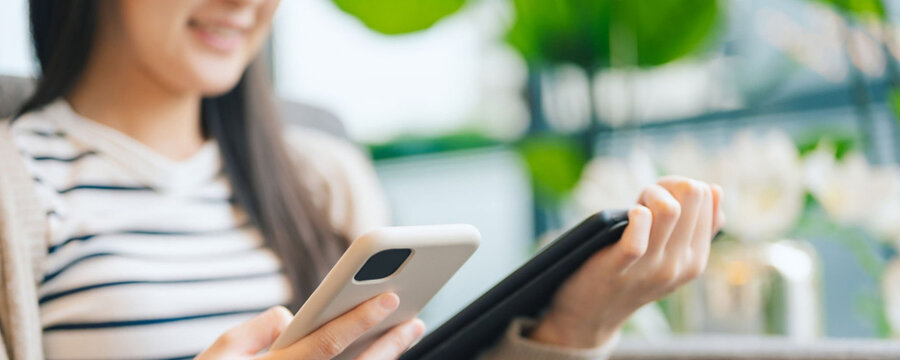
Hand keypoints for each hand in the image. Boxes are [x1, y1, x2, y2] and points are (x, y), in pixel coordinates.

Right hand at [195, 292, 424, 359]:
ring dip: (386, 357)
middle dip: (390, 343)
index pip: (325, 343)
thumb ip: (257, 329)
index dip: (359, 320)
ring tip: (409, 332)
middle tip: (416, 320)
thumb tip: (290, 317)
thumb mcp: (220, 352)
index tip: (389, 298)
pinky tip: (384, 351)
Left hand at [529, 176, 724, 347]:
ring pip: (669, 209)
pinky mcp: (620, 267)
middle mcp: (680, 265)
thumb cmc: (630, 273)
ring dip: (649, 194)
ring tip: (637, 206)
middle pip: (691, 194)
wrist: (592, 313)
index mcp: (696, 259)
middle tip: (644, 199)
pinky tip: (630, 215)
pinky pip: (638, 236)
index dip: (676, 185)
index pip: (704, 195)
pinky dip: (635, 215)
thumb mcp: (669, 255)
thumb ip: (696, 229)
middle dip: (666, 185)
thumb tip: (715, 190)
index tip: (656, 198)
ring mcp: (652, 268)